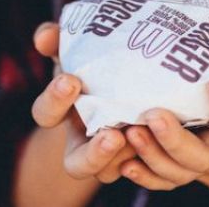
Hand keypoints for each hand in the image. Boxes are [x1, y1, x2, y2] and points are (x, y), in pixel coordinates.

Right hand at [31, 22, 137, 183]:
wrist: (132, 74)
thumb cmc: (94, 60)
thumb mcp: (75, 48)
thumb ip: (58, 38)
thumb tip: (45, 35)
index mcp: (61, 112)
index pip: (45, 114)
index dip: (54, 100)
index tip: (71, 80)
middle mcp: (82, 140)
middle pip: (76, 165)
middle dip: (93, 154)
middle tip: (113, 135)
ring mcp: (110, 153)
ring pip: (108, 173)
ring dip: (124, 159)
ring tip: (143, 137)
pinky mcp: (139, 155)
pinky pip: (140, 168)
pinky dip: (149, 155)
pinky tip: (163, 136)